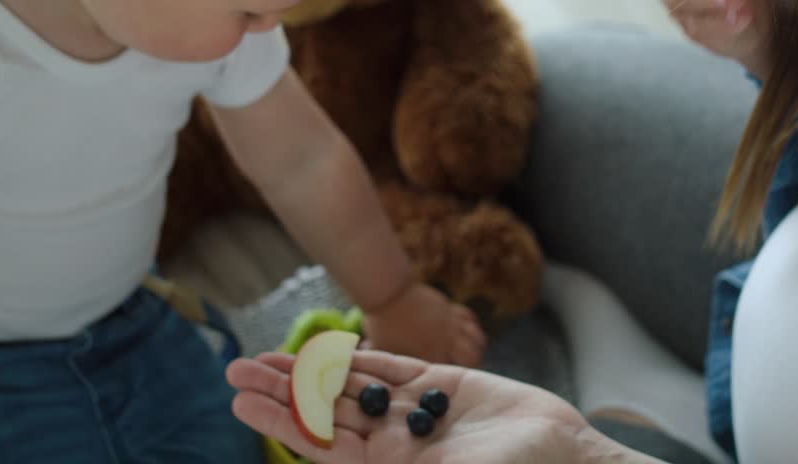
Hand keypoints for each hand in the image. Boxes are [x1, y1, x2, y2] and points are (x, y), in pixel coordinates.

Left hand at [228, 350, 600, 463]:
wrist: (562, 457)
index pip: (318, 445)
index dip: (279, 421)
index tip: (240, 402)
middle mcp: (393, 444)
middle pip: (323, 412)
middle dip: (279, 391)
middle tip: (235, 367)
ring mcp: (416, 413)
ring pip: (349, 387)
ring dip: (308, 369)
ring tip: (265, 355)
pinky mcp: (443, 385)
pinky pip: (391, 367)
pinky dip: (359, 356)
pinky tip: (326, 345)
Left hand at [363, 284, 485, 368]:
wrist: (389, 293)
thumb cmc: (381, 323)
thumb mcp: (381, 347)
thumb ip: (383, 362)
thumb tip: (375, 370)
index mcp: (429, 356)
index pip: (451, 371)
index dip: (454, 379)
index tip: (454, 383)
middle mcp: (444, 341)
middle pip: (472, 357)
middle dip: (473, 364)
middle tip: (471, 368)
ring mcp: (450, 323)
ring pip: (475, 338)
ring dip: (476, 345)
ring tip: (474, 351)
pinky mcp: (449, 307)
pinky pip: (469, 317)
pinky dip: (472, 324)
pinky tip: (468, 329)